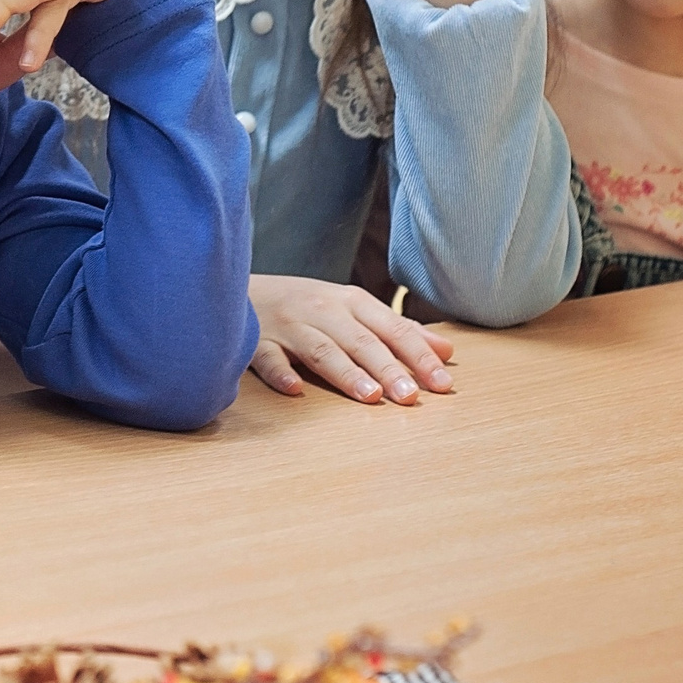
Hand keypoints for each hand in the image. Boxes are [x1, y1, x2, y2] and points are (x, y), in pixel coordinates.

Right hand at [247, 273, 455, 404]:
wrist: (235, 285)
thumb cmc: (305, 303)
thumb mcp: (352, 308)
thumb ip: (398, 330)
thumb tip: (446, 352)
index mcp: (351, 302)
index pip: (393, 329)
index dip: (419, 355)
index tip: (442, 383)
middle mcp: (323, 309)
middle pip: (361, 341)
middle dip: (388, 368)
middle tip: (411, 397)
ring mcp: (289, 325)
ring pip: (321, 349)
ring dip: (346, 372)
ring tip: (370, 396)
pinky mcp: (256, 339)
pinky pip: (267, 356)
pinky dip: (280, 372)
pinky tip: (295, 388)